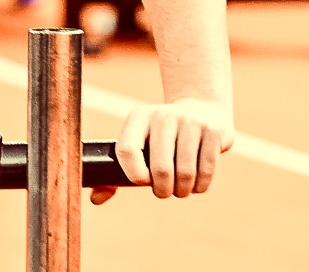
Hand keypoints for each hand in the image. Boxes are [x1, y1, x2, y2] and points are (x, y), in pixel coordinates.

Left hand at [92, 97, 233, 204]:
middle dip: (162, 191)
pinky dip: (200, 186)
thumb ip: (114, 174)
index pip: (127, 150)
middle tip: (164, 191)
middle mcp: (163, 115)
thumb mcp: (138, 146)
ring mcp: (190, 121)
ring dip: (182, 191)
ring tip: (180, 189)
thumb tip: (96, 199)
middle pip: (160, 169)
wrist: (201, 110)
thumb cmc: (161, 139)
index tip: (143, 182)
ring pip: (185, 173)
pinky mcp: (213, 131)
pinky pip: (206, 171)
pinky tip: (196, 183)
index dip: (134, 175)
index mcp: (138, 118)